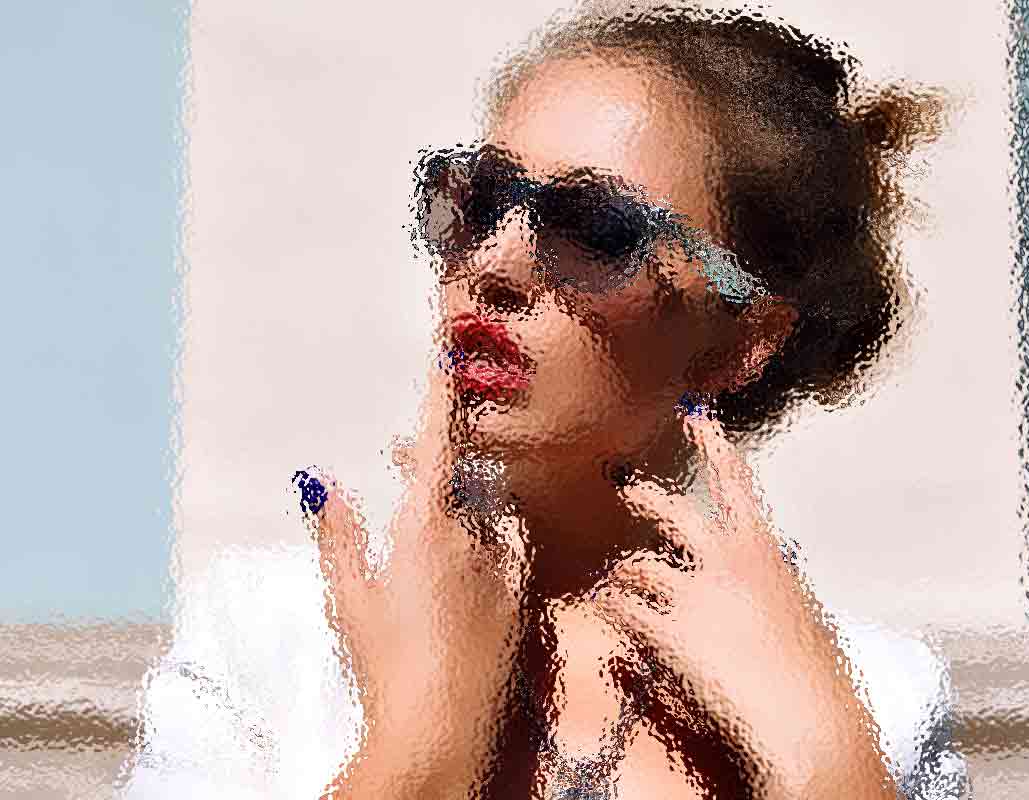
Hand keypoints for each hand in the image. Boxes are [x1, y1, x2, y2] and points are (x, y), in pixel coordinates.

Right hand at [298, 389, 535, 797]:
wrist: (445, 728)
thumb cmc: (387, 662)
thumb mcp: (349, 597)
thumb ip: (337, 534)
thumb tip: (319, 483)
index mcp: (430, 525)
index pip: (437, 441)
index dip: (441, 391)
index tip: (447, 345)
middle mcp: (479, 536)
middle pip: (466, 475)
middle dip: (437, 460)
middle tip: (403, 460)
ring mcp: (509, 568)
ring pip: (494, 511)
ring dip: (467, 501)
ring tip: (433, 517)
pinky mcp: (525, 601)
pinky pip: (513, 549)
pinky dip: (492, 539)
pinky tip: (470, 562)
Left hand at [591, 414, 895, 798]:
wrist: (808, 718)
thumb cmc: (814, 674)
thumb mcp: (798, 613)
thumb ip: (768, 588)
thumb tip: (752, 588)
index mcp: (764, 552)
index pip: (736, 483)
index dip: (713, 444)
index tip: (694, 414)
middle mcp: (726, 561)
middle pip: (673, 513)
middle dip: (644, 497)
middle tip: (626, 489)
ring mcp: (695, 594)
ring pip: (636, 566)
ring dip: (623, 576)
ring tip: (615, 586)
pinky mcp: (668, 632)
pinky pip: (622, 609)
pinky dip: (611, 609)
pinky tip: (608, 614)